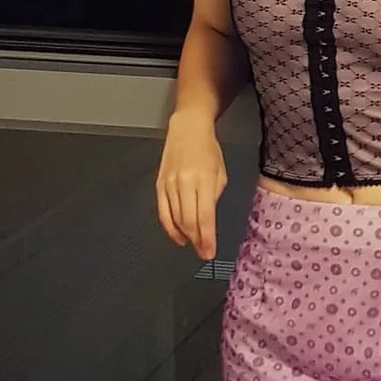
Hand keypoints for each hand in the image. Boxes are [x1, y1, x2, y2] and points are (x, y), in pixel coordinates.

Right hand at [156, 111, 227, 260]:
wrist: (187, 128)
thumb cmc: (208, 149)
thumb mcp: (221, 172)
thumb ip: (214, 195)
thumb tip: (207, 218)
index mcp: (204, 179)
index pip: (205, 216)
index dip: (207, 238)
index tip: (210, 252)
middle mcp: (184, 182)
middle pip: (189, 221)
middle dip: (197, 241)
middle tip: (204, 252)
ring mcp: (169, 184)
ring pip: (175, 219)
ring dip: (185, 236)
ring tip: (194, 245)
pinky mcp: (159, 185)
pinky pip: (163, 212)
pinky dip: (170, 227)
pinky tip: (178, 236)